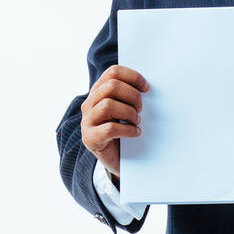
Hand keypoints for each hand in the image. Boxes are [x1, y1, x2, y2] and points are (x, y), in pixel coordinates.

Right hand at [80, 64, 149, 179]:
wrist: (118, 160)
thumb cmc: (125, 132)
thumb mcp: (126, 110)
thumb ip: (129, 96)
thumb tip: (147, 86)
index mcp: (98, 92)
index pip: (112, 72)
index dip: (132, 77)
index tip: (147, 88)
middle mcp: (89, 104)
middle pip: (111, 86)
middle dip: (132, 95)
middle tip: (141, 108)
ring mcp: (87, 122)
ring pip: (108, 105)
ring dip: (129, 112)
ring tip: (136, 121)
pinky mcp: (90, 139)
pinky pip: (109, 129)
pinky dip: (127, 130)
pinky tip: (135, 133)